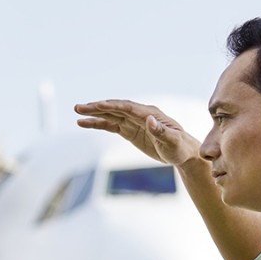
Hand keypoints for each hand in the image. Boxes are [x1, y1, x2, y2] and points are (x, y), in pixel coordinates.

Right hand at [75, 99, 201, 166]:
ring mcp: (133, 122)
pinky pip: (111, 126)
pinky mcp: (130, 131)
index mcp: (149, 113)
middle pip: (115, 108)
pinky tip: (85, 123)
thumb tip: (148, 119)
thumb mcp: (172, 141)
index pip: (127, 107)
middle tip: (79, 107)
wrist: (183, 154)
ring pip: (110, 116)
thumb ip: (160, 131)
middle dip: (97, 108)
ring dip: (94, 114)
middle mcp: (139, 115)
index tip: (96, 106)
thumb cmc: (180, 148)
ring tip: (77, 114)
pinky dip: (98, 124)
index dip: (111, 106)